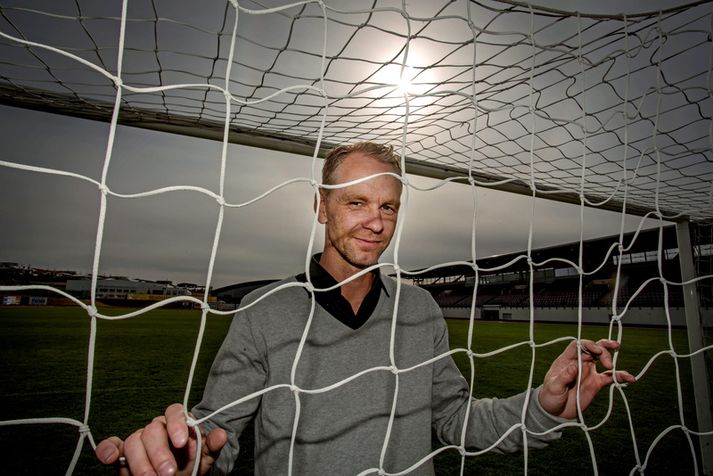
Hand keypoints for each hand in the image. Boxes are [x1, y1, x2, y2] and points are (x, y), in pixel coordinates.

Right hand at [95, 403, 227, 475]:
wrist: (181, 474)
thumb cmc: (192, 461)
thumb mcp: (206, 455)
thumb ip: (212, 445)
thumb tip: (222, 434)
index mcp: (177, 422)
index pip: (174, 412)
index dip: (176, 424)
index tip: (182, 442)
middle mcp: (156, 428)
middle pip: (152, 431)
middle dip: (159, 453)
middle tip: (168, 473)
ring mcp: (139, 440)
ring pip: (133, 442)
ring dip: (140, 461)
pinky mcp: (123, 454)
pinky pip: (113, 447)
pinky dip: (108, 450)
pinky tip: (108, 458)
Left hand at [538, 339, 635, 419]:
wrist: (555, 412)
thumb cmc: (550, 396)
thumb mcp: (553, 387)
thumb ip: (564, 377)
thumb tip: (575, 366)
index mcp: (567, 360)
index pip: (578, 346)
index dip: (588, 345)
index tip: (597, 350)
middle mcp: (579, 362)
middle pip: (593, 350)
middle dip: (603, 352)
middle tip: (608, 364)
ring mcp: (589, 372)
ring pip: (603, 359)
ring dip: (611, 359)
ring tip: (613, 368)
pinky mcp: (596, 383)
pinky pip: (610, 377)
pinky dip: (620, 376)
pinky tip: (630, 378)